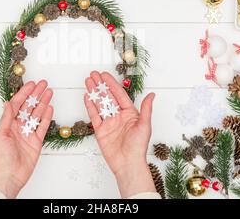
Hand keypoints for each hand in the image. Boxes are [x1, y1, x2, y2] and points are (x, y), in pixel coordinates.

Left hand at [0, 80, 53, 197]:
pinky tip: (50, 107)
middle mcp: (19, 126)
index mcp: (8, 123)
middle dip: (36, 94)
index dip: (24, 93)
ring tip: (49, 92)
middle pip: (29, 106)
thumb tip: (7, 103)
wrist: (10, 176)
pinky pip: (43, 126)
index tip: (32, 84)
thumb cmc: (2, 158)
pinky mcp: (36, 141)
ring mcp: (28, 133)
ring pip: (37, 114)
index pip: (17, 104)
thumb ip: (6, 118)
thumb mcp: (0, 134)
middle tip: (44, 84)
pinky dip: (47, 116)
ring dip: (43, 102)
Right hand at [83, 71, 155, 197]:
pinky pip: (94, 116)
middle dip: (100, 85)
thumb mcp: (145, 125)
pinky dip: (89, 106)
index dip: (111, 84)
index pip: (119, 94)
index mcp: (129, 113)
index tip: (104, 75)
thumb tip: (152, 95)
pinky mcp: (100, 130)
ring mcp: (108, 122)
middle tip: (93, 74)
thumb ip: (146, 109)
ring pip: (99, 104)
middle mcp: (118, 116)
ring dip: (93, 92)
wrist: (128, 164)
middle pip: (107, 97)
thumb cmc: (138, 147)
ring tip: (87, 81)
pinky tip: (87, 96)